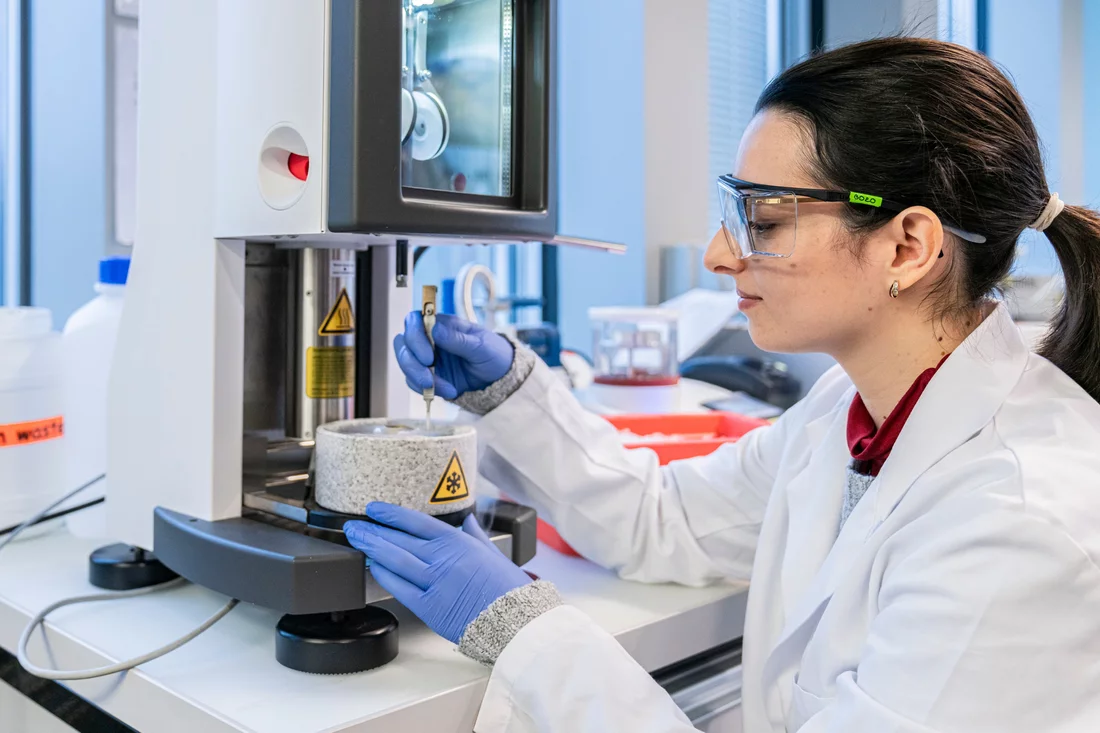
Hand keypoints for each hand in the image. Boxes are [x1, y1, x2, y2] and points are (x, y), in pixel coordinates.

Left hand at [344, 503, 531, 643]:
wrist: (516, 620)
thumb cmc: (508, 589)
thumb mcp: (493, 554)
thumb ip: (475, 536)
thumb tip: (467, 521)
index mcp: (459, 543)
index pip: (417, 522)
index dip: (392, 514)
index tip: (375, 509)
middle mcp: (444, 560)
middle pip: (400, 540)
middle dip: (374, 530)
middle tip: (355, 525)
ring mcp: (435, 583)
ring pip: (395, 560)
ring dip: (372, 548)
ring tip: (356, 540)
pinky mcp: (430, 607)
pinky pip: (400, 588)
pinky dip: (383, 576)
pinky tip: (372, 567)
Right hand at [394, 312, 512, 399]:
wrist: (502, 379)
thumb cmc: (495, 354)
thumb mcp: (482, 346)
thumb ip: (458, 339)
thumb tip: (435, 329)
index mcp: (443, 325)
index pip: (414, 320)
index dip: (414, 335)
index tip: (428, 355)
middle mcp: (430, 340)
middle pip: (403, 343)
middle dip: (411, 362)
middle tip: (429, 375)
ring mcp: (427, 359)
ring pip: (405, 364)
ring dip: (418, 378)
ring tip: (444, 388)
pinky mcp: (428, 376)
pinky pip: (414, 382)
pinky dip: (427, 389)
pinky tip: (449, 391)